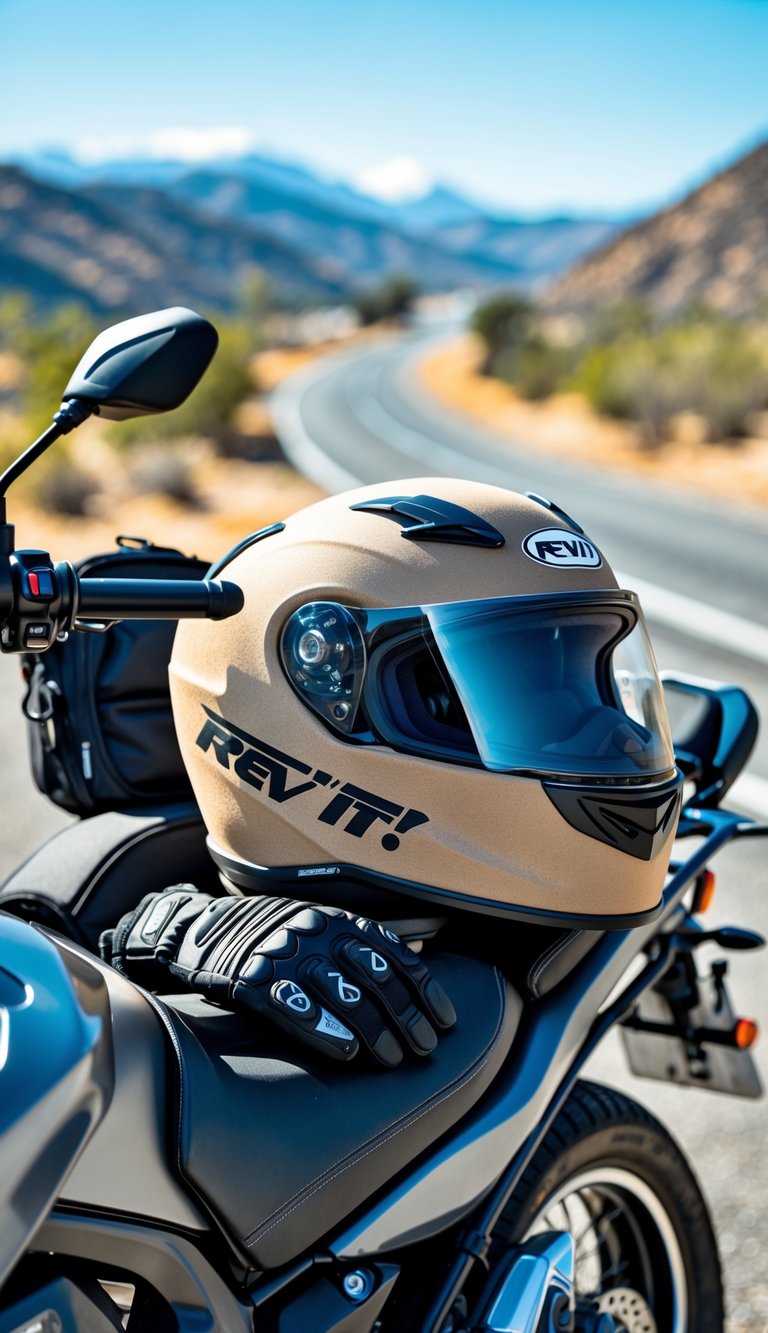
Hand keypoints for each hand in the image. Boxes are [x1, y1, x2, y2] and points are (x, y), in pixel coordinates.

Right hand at [102, 888, 455, 1066]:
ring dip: (375, 1031)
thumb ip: (357, 943)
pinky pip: (296, 1007)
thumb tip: (411, 969)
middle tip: (425, 1050)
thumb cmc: (270, 935)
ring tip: (394, 1059)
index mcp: (337, 920)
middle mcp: (317, 933)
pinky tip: (348, 1052)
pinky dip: (326, 1030)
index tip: (445, 1021)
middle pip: (376, 979)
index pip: (394, 956)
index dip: (424, 991)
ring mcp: (286, 955)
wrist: (202, 929)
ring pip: (342, 996)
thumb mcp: (317, 925)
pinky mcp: (255, 980)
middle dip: (407, 1017)